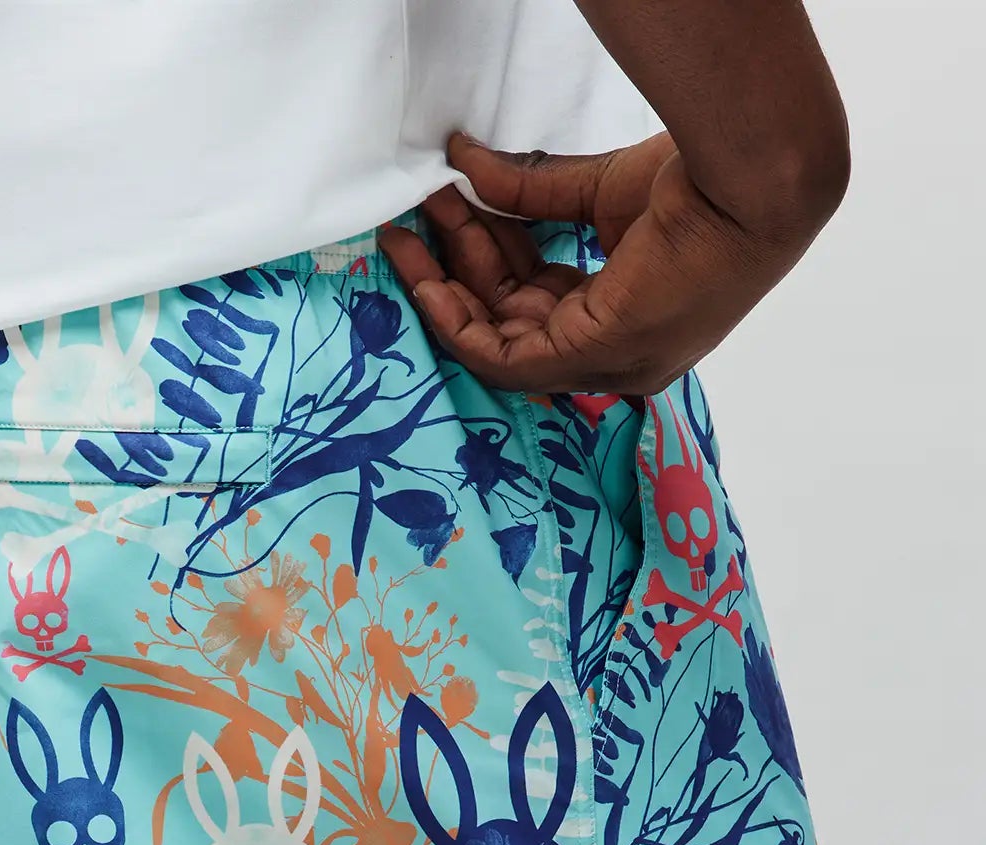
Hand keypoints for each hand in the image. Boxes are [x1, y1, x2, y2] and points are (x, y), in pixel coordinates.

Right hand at [379, 130, 846, 395]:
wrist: (748, 182)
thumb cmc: (704, 184)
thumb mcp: (598, 191)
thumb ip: (530, 191)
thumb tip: (466, 164)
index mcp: (629, 320)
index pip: (541, 301)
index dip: (488, 257)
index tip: (451, 211)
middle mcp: (615, 356)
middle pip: (511, 321)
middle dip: (457, 268)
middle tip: (417, 217)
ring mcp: (603, 364)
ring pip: (499, 341)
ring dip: (448, 288)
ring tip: (410, 232)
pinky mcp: (591, 356)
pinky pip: (500, 359)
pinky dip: (458, 322)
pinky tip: (427, 279)